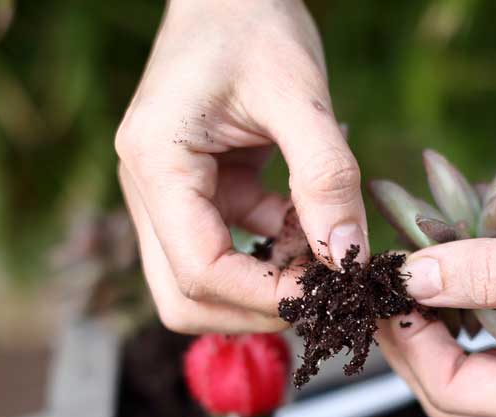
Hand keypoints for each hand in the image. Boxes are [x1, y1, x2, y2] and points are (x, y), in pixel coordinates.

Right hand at [116, 0, 367, 333]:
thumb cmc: (254, 23)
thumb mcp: (300, 93)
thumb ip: (326, 176)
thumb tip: (348, 256)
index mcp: (156, 162)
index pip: (198, 269)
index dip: (264, 297)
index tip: (327, 296)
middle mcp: (147, 188)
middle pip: (185, 296)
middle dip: (257, 309)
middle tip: (324, 295)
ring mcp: (167, 196)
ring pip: (203, 283)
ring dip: (266, 284)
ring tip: (324, 255)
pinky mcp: (196, 194)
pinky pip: (229, 248)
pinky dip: (275, 252)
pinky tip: (315, 225)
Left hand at [378, 185, 495, 416]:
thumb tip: (417, 276)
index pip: (453, 393)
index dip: (406, 347)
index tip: (380, 295)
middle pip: (457, 387)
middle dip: (414, 340)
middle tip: (387, 286)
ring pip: (480, 355)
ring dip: (444, 314)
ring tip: (419, 263)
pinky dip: (482, 296)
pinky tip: (470, 254)